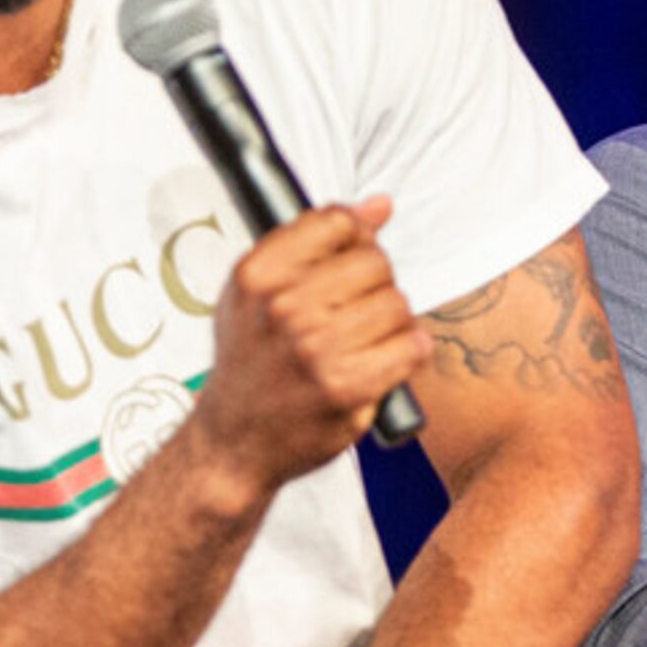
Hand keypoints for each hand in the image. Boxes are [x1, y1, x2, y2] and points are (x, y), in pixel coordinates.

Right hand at [192, 198, 430, 494]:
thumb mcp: (258, 292)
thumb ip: (315, 242)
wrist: (234, 440)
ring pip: (397, 303)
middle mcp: (284, 309)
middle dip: (375, 282)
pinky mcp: (348, 389)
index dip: (356, 236)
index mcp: (258, 276)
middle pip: (374, 261)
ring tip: (366, 339)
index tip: (351, 255)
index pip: (336, 221)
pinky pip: (412, 346)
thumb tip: (378, 206)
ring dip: (393, 321)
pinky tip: (385, 360)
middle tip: (356, 309)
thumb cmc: (250, 363)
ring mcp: (317, 350)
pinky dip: (408, 352)